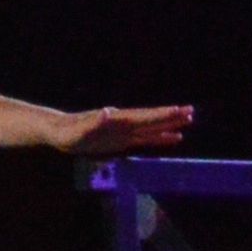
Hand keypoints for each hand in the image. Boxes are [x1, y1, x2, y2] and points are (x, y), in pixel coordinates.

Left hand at [59, 102, 200, 156]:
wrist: (59, 132)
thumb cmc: (68, 132)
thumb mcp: (78, 130)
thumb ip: (94, 122)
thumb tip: (108, 112)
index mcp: (118, 120)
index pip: (144, 117)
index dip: (162, 115)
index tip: (179, 110)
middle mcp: (124, 123)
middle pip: (152, 119)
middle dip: (171, 116)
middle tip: (192, 112)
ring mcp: (125, 131)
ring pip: (152, 128)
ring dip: (170, 125)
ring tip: (189, 121)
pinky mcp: (122, 140)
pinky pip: (146, 139)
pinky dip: (161, 138)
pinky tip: (174, 138)